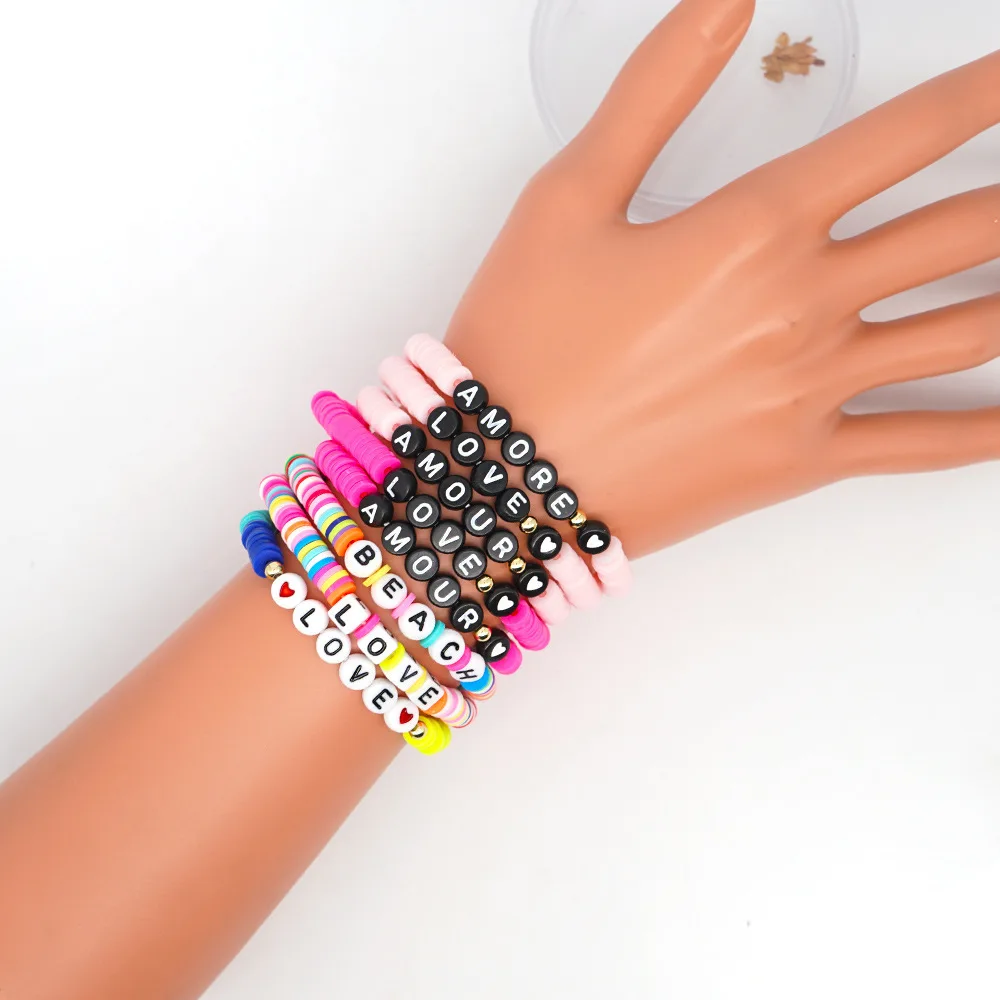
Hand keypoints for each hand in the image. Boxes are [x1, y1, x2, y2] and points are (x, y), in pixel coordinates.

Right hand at [446, 0, 999, 556]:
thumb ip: (653, 90)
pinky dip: (990, 429)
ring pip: (969, 330)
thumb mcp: (567, 197)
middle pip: (965, 227)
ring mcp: (813, 389)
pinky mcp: (801, 461)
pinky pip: (925, 445)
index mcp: (755, 227)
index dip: (986, 90)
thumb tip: (725, 0)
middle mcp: (805, 304)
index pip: (908, 134)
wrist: (505, 478)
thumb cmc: (527, 338)